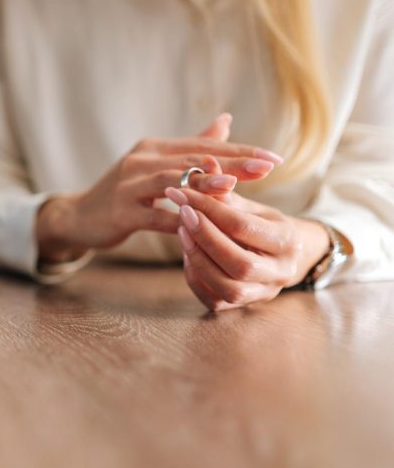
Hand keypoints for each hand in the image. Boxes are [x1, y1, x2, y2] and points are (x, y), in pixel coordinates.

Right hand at [35, 114, 283, 258]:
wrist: (78, 216)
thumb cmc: (124, 193)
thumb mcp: (156, 166)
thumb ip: (192, 146)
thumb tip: (227, 120)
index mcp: (154, 148)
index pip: (204, 146)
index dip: (240, 151)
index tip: (274, 158)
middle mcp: (141, 160)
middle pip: (192, 159)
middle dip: (232, 163)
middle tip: (267, 167)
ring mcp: (128, 185)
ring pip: (171, 182)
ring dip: (202, 184)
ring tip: (233, 185)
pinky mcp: (120, 211)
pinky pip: (153, 216)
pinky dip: (177, 219)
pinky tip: (199, 226)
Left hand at [164, 186, 330, 310]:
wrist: (280, 255)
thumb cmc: (261, 224)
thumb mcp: (249, 205)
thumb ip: (225, 190)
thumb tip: (203, 161)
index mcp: (287, 240)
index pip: (242, 226)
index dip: (208, 208)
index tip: (181, 192)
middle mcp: (280, 272)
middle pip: (239, 263)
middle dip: (204, 237)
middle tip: (181, 213)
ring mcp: (263, 293)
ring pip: (229, 287)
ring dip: (199, 259)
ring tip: (182, 234)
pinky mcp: (243, 306)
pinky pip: (215, 301)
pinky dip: (197, 279)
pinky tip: (188, 256)